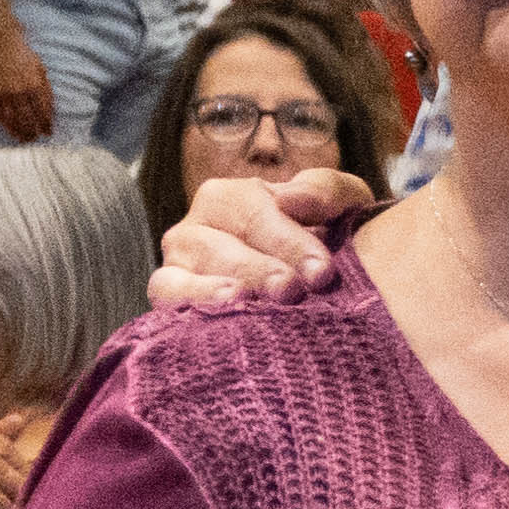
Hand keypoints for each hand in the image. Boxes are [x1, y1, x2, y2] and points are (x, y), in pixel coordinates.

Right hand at [0, 23, 56, 142]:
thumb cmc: (22, 53)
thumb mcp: (40, 68)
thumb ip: (45, 88)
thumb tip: (50, 108)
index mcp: (35, 85)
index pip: (43, 112)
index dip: (46, 124)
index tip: (48, 132)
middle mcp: (19, 91)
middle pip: (27, 119)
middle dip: (32, 132)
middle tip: (34, 139)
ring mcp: (2, 92)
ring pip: (11, 119)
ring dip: (17, 131)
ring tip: (22, 138)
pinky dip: (1, 122)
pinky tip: (6, 127)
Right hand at [150, 166, 371, 310]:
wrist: (327, 287)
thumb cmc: (331, 237)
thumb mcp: (343, 205)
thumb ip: (325, 190)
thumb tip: (290, 198)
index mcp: (231, 198)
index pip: (252, 212)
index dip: (287, 241)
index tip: (322, 271)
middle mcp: (197, 229)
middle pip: (216, 246)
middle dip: (255, 269)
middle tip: (289, 289)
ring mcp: (178, 268)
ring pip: (180, 276)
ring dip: (212, 290)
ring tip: (241, 300)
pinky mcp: (171, 304)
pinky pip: (166, 303)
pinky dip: (186, 307)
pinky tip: (215, 318)